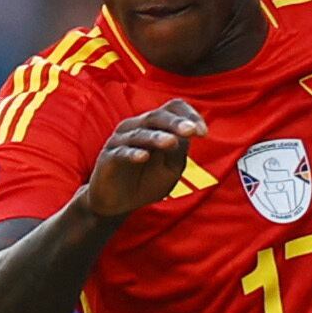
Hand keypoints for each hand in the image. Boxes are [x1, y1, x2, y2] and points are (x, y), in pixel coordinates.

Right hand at [82, 100, 202, 223]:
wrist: (117, 204)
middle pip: (157, 117)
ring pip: (140, 133)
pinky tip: (144, 157)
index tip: (203, 133)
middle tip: (191, 132)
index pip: (172, 109)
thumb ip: (179, 151)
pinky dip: (132, 154)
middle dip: (175, 124)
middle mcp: (137, 127)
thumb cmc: (146, 182)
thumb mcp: (171, 168)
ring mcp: (121, 140)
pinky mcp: (108, 157)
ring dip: (156, 137)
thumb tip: (190, 132)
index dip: (189, 115)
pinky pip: (121, 153)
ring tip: (171, 142)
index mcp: (154, 125)